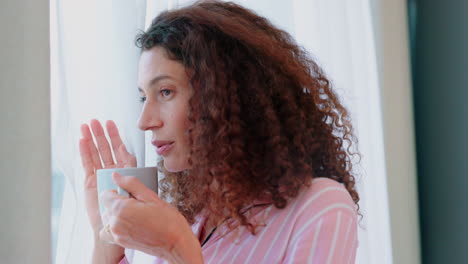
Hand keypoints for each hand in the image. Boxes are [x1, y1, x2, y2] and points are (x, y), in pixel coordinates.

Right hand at [79, 119, 136, 234]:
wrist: (115, 223)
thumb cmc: (129, 207)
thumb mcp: (135, 184)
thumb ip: (130, 167)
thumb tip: (126, 150)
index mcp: (125, 169)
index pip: (119, 148)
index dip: (115, 136)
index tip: (110, 123)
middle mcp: (112, 169)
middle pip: (105, 147)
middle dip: (100, 134)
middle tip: (95, 121)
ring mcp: (100, 173)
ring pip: (95, 153)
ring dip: (90, 139)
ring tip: (86, 126)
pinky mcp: (90, 180)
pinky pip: (87, 163)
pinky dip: (84, 152)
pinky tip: (82, 141)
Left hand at [99, 172, 202, 262]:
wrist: (175, 243)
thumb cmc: (168, 220)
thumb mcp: (151, 196)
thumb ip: (131, 184)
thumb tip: (115, 175)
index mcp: (121, 209)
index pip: (105, 195)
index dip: (118, 191)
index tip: (131, 194)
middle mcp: (115, 223)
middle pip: (107, 206)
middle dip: (119, 202)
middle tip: (138, 205)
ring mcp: (117, 234)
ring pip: (108, 218)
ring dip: (117, 214)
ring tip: (136, 215)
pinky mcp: (121, 242)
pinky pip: (108, 232)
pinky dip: (114, 227)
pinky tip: (128, 225)